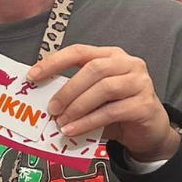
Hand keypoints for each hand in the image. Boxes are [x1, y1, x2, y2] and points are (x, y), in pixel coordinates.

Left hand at [28, 45, 179, 162]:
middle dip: (67, 90)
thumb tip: (45, 101)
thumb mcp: (94, 97)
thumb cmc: (118, 110)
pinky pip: (111, 112)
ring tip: (61, 122)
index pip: (78, 51)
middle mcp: (127, 64)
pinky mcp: (144, 104)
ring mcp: (139, 82)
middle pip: (92, 69)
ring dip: (77, 107)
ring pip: (103, 89)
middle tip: (51, 108)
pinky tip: (74, 130)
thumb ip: (75, 93)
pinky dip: (88, 122)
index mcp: (110, 55)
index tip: (33, 75)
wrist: (149, 131)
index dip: (54, 62)